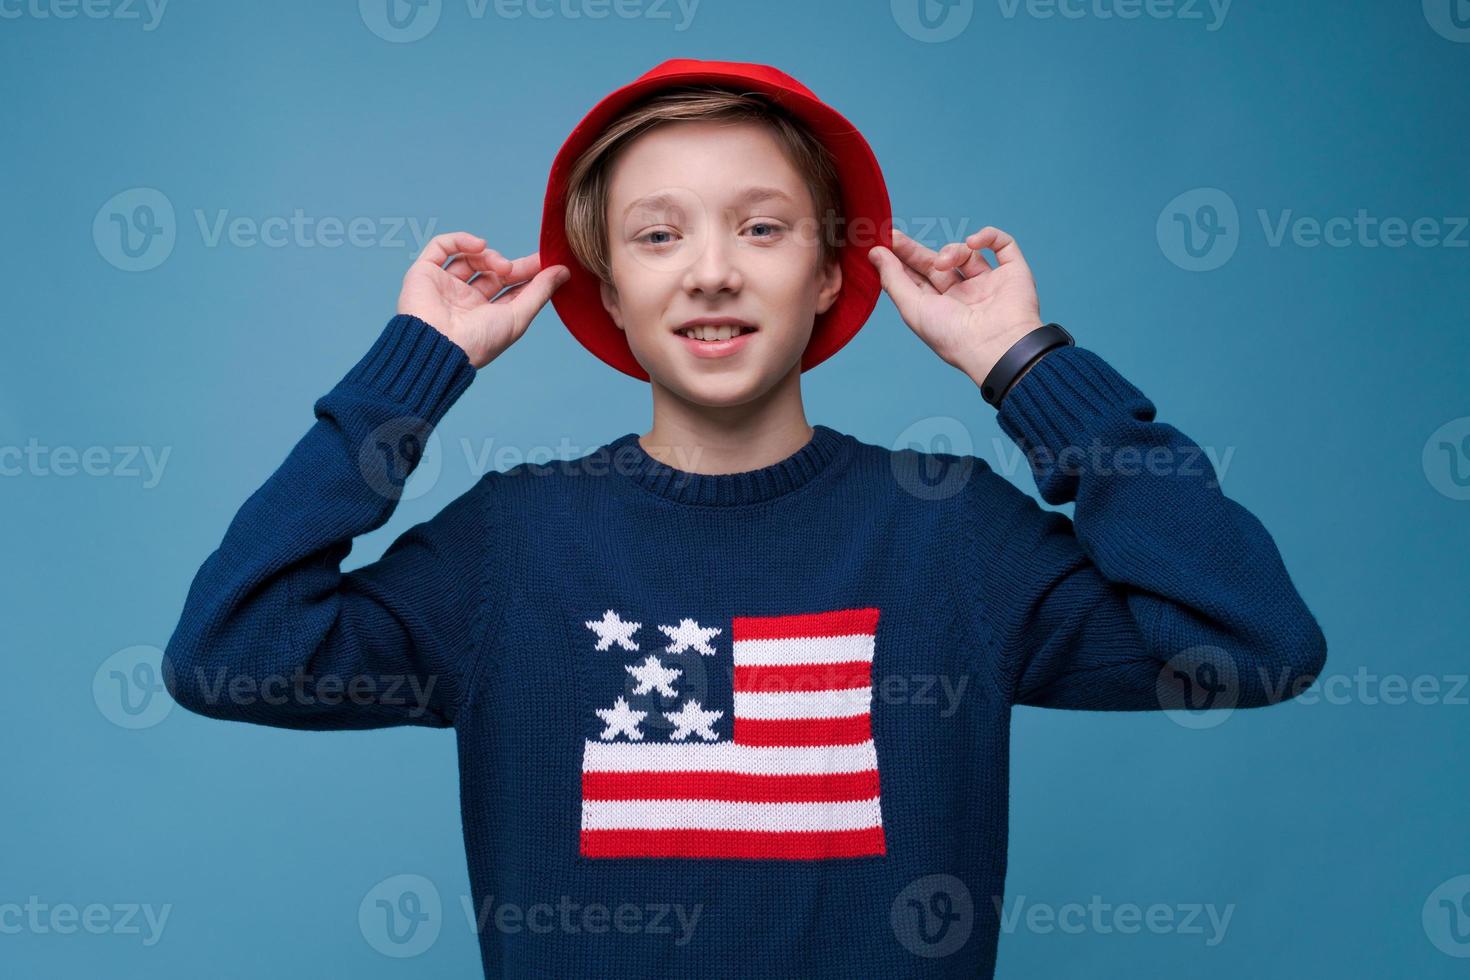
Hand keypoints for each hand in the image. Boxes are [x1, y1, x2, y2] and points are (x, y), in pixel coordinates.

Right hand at [397, 231, 569, 368]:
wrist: (438, 346)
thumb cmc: (478, 342)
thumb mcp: (518, 317)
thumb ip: (540, 292)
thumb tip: (564, 272)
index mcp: (484, 316)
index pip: (509, 288)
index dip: (528, 274)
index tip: (547, 262)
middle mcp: (464, 301)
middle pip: (491, 272)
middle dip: (513, 265)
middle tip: (533, 262)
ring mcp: (444, 286)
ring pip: (469, 258)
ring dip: (490, 256)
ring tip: (502, 267)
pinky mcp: (424, 273)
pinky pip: (442, 247)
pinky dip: (461, 241)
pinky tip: (479, 245)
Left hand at [867, 226, 1042, 386]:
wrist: (997, 346)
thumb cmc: (952, 336)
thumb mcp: (913, 308)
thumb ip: (893, 280)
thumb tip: (874, 253)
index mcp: (940, 309)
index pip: (917, 279)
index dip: (901, 260)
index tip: (883, 243)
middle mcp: (964, 296)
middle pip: (937, 263)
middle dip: (915, 250)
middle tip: (895, 237)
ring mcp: (989, 284)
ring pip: (967, 253)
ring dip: (952, 250)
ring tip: (944, 262)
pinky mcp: (1013, 274)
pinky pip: (1003, 245)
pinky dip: (989, 237)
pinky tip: (973, 242)